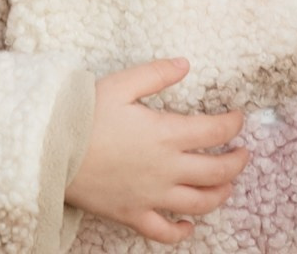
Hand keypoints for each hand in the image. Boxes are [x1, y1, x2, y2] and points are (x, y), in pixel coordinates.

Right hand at [67, 60, 246, 242]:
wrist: (52, 151)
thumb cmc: (86, 114)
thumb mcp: (124, 83)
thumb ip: (158, 73)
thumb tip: (186, 64)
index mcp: (166, 134)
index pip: (214, 132)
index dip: (232, 124)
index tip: (239, 118)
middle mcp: (166, 169)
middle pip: (215, 172)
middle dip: (236, 163)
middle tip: (244, 154)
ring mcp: (151, 196)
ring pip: (198, 204)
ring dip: (219, 195)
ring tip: (227, 186)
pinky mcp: (132, 215)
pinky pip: (165, 233)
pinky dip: (181, 232)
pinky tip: (189, 225)